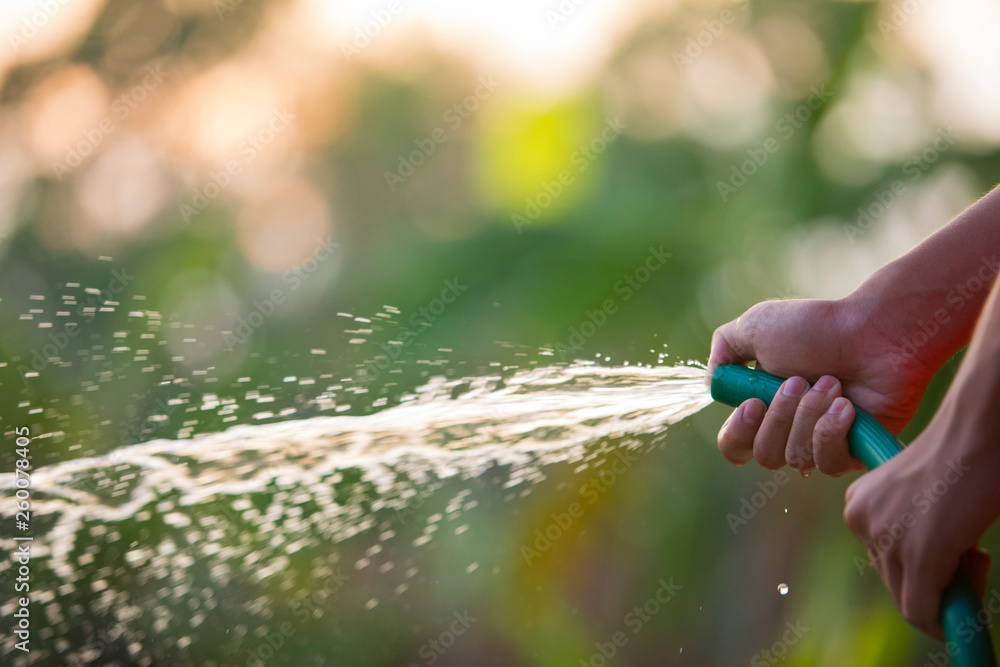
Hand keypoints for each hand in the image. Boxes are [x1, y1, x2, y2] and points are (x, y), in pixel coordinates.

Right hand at [708, 297, 936, 475]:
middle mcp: (790, 430)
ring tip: (831, 381)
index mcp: (763, 405)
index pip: (734, 446)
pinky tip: (846, 404)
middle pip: (764, 455)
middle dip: (779, 417)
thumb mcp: (756, 325)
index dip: (737, 433)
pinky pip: (827, 462)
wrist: (875, 331)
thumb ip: (723, 349)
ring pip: (796, 457)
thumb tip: (712, 383)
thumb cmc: (817, 326)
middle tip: (799, 380)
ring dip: (809, 415)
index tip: (752, 405)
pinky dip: (831, 430)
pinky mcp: (854, 452)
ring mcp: (822, 443)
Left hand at [843, 397, 993, 637]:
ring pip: (910, 600)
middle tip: (974, 559)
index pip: (883, 559)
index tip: (955, 555)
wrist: (977, 433)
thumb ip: (911, 527)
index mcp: (858, 502)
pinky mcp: (916, 556)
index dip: (921, 569)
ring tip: (976, 557)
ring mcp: (884, 538)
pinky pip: (922, 612)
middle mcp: (859, 519)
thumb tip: (931, 582)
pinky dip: (948, 619)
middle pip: (894, 581)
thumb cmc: (960, 456)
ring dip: (947, 595)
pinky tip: (973, 598)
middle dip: (935, 584)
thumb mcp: (918, 493)